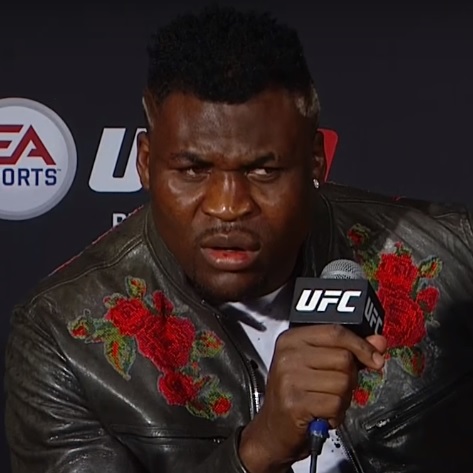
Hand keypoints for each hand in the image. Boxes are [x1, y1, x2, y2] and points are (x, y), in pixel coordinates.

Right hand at [239, 325, 386, 472]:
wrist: (273, 430)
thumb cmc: (297, 396)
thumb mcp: (320, 366)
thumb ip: (349, 351)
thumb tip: (378, 341)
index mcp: (292, 339)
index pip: (335, 332)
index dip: (361, 345)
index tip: (375, 357)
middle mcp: (288, 355)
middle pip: (343, 357)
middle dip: (349, 377)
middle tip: (333, 388)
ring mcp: (289, 378)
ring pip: (343, 382)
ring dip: (342, 398)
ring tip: (325, 401)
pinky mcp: (294, 402)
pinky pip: (335, 403)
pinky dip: (336, 414)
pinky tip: (322, 414)